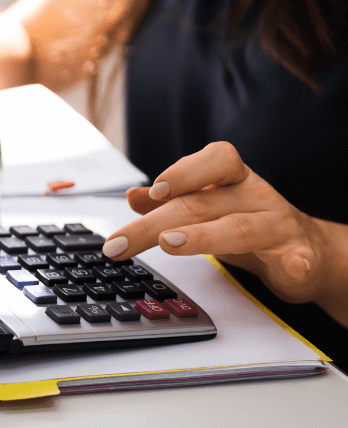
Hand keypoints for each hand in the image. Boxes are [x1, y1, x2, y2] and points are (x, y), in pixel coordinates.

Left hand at [101, 141, 327, 304]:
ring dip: (204, 236)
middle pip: (202, 204)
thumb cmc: (247, 221)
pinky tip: (293, 267)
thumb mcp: (207, 207)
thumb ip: (171, 202)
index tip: (154, 191)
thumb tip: (132, 196)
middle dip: (156, 223)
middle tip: (121, 243)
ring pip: (241, 228)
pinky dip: (297, 261)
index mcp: (232, 178)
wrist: (306, 248)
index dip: (183, 172)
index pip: (214, 160)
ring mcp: (277, 223)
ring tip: (171, 244)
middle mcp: (253, 194)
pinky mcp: (298, 254)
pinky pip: (299, 256)